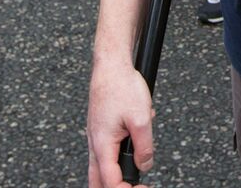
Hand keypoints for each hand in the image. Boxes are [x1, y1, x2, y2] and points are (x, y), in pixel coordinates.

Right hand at [87, 54, 152, 187]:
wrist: (111, 65)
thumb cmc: (122, 86)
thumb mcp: (141, 119)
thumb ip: (144, 147)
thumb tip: (145, 165)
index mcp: (102, 145)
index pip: (110, 182)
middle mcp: (95, 144)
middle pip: (98, 180)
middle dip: (116, 186)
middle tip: (135, 185)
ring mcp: (96, 136)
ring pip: (101, 167)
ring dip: (118, 172)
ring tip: (137, 168)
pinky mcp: (101, 129)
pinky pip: (108, 150)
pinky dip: (120, 154)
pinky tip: (135, 138)